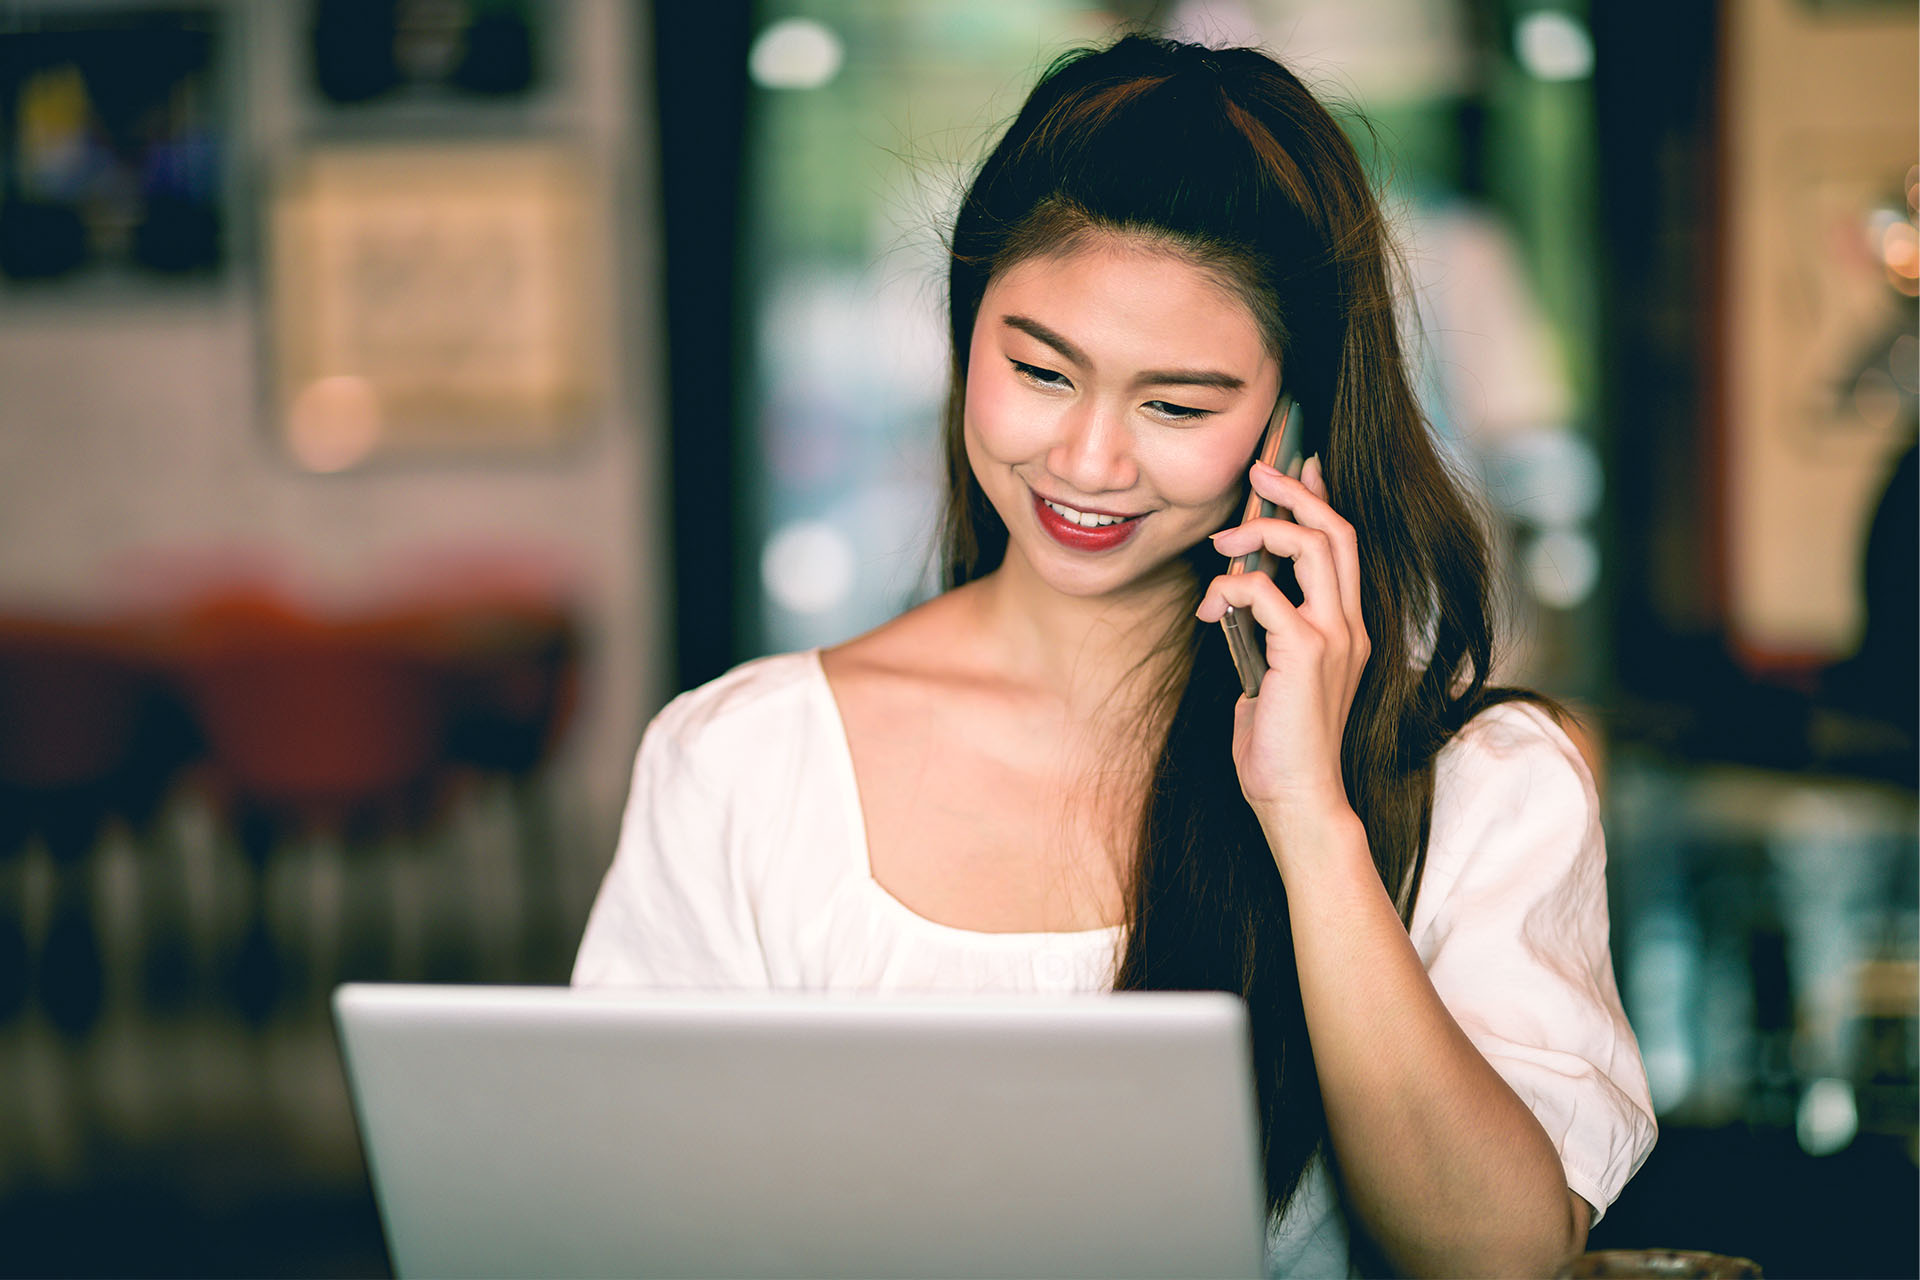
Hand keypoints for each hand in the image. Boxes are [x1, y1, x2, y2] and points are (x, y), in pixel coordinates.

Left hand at [1195, 455, 1370, 856]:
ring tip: (1221, 540)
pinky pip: (1266, 591)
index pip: (1345, 548)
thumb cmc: (1279, 750)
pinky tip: (1209, 610)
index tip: (1300, 467)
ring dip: (1261, 529)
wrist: (1298, 800)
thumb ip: (1265, 641)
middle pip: (1337, 531)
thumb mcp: (1270, 680)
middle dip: (1296, 492)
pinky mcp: (1308, 652)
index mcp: (1347, 631)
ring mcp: (1335, 637)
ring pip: (1313, 546)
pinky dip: (1230, 588)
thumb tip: (1235, 610)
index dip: (1322, 500)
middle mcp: (1350, 626)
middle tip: (1259, 471)